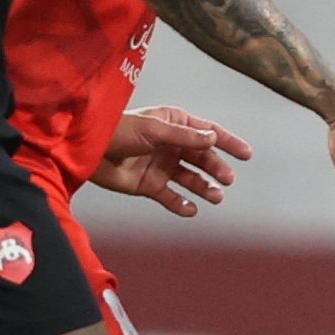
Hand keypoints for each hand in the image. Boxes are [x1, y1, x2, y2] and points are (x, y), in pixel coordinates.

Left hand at [91, 105, 249, 216]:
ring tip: (216, 197)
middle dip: (216, 168)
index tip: (246, 154)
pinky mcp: (149, 185)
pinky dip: (182, 204)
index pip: (208, 133)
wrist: (87, 151)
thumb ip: (185, 137)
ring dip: (204, 188)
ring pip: (190, 179)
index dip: (228, 143)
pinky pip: (171, 197)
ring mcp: (160, 165)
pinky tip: (191, 209)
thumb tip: (213, 139)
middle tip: (227, 180)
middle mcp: (170, 144)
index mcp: (174, 124)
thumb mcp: (155, 130)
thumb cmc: (118, 131)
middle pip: (202, 158)